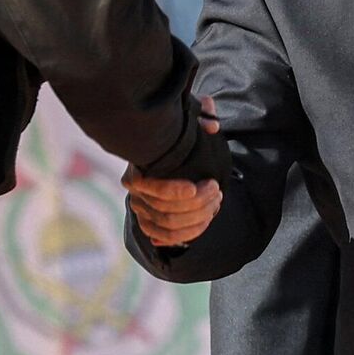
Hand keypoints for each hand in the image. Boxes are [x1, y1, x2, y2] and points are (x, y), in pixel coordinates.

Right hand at [123, 97, 222, 246]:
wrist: (166, 164)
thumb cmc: (175, 143)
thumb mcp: (187, 125)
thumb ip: (200, 117)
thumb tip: (212, 125)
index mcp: (137, 171)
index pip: (150, 186)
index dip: (173, 190)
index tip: (196, 187)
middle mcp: (136, 195)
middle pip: (165, 210)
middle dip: (197, 204)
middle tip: (217, 190)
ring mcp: (142, 213)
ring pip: (170, 225)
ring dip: (198, 218)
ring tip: (216, 202)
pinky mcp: (151, 226)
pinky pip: (169, 237)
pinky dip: (191, 232)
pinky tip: (207, 219)